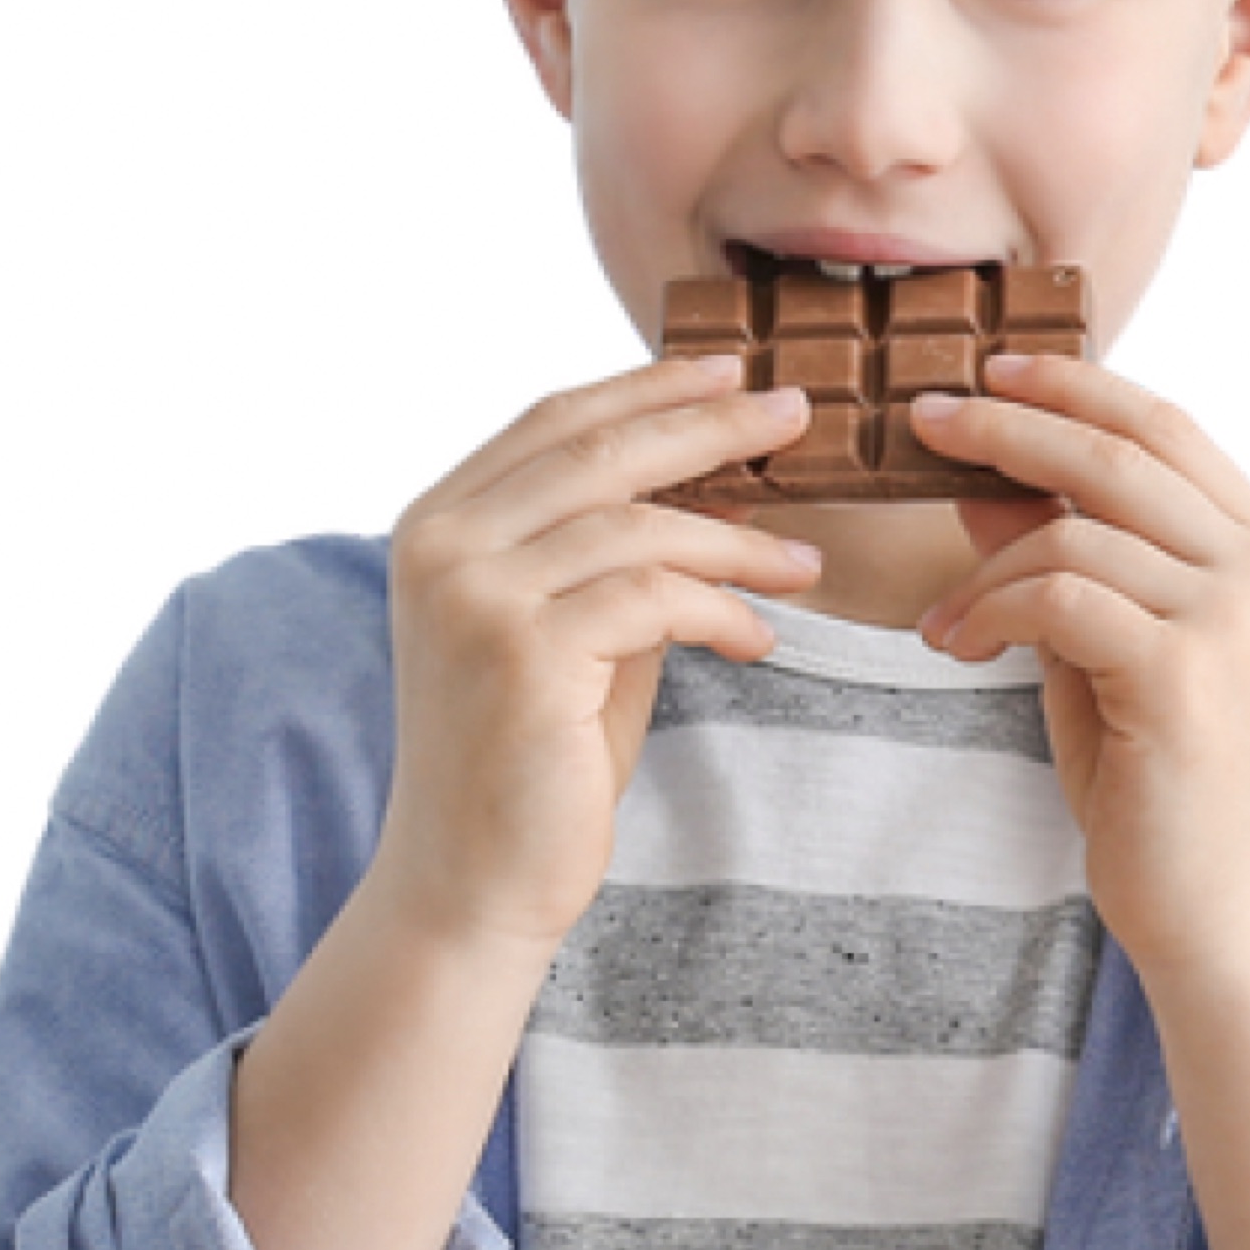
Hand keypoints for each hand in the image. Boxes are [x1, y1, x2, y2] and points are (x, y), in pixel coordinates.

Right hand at [376, 353, 819, 962]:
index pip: (554, 421)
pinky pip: (655, 597)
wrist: (474, 879)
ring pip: (640, 524)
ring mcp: (473, 595)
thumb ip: (615, 556)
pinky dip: (724, 610)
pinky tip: (761, 639)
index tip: (732, 370)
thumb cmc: (536, 757)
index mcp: (439, 522)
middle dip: (712, 426)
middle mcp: (442, 544)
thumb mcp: (575, 631)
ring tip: (809, 566)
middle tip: (802, 415)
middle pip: (600, 451)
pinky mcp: (522, 651)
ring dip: (743, 541)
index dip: (647, 387)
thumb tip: (718, 484)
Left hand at [908, 351, 1249, 976]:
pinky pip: (1057, 596)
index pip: (1165, 425)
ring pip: (1074, 531)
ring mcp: (1230, 618)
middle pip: (1119, 451)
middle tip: (922, 419)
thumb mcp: (1101, 646)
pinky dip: (989, 610)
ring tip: (942, 621)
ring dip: (983, 566)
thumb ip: (1065, 555)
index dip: (1074, 386)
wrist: (1216, 906)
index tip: (988, 370)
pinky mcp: (1184, 672)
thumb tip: (989, 474)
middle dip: (1009, 427)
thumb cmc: (1160, 781)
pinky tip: (957, 647)